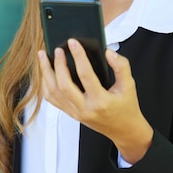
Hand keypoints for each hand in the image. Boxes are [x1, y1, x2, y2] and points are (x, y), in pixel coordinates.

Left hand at [38, 38, 153, 163]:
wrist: (123, 130)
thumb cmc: (126, 106)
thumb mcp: (129, 85)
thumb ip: (121, 66)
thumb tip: (108, 52)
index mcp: (101, 101)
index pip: (86, 75)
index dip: (79, 56)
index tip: (72, 42)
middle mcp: (85, 109)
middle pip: (63, 85)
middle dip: (58, 64)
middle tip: (57, 48)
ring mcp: (75, 112)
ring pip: (53, 92)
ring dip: (46, 72)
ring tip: (43, 55)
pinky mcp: (70, 113)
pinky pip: (52, 99)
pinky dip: (46, 83)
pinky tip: (46, 71)